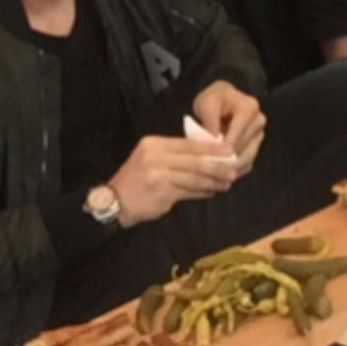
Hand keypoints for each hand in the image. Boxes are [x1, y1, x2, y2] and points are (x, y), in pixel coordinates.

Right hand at [109, 135, 238, 227]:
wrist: (113, 201)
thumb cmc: (135, 180)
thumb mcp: (150, 159)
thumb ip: (174, 156)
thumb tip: (205, 156)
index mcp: (154, 144)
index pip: (188, 144)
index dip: (210, 147)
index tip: (228, 151)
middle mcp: (156, 156)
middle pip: (195, 159)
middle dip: (217, 165)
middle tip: (233, 169)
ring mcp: (159, 174)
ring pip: (194, 176)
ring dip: (213, 181)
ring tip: (226, 183)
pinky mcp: (162, 192)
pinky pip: (188, 191)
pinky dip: (202, 192)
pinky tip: (211, 192)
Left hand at [193, 80, 265, 177]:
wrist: (221, 100)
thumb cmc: (213, 99)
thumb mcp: (207, 104)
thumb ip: (210, 122)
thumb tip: (214, 143)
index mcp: (249, 108)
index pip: (239, 132)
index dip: (226, 147)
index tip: (212, 159)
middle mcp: (258, 121)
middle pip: (245, 147)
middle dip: (228, 160)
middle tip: (210, 171)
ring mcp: (258, 135)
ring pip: (247, 158)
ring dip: (232, 168)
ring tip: (215, 176)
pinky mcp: (255, 146)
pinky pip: (247, 163)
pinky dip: (235, 170)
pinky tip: (221, 175)